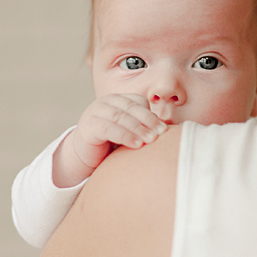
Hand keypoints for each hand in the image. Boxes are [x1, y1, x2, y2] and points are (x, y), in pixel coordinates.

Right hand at [52, 94, 166, 187]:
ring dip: (138, 128)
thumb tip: (171, 131)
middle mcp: (106, 102)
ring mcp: (95, 112)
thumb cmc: (111, 144)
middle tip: (160, 134)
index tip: (164, 130)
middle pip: (130, 107)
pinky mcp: (88, 126)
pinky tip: (136, 144)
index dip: (151, 115)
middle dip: (147, 120)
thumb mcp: (130, 132)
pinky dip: (124, 135)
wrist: (85, 156)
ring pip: (120, 116)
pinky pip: (108, 128)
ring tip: (150, 140)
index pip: (137, 101)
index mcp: (118, 100)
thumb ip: (144, 128)